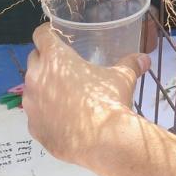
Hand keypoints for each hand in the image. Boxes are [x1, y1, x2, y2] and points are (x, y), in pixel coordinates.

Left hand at [23, 23, 150, 166]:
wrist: (104, 140)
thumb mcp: (123, 78)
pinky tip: (61, 121)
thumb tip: (145, 59)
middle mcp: (36, 77)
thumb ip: (130, 64)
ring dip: (43, 89)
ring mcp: (31, 104)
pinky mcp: (33, 127)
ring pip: (31, 89)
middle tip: (62, 69)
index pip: (41, 35)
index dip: (48, 35)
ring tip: (62, 97)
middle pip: (33, 60)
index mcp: (55, 58)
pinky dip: (45, 115)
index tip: (54, 38)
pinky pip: (35, 116)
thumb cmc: (110, 100)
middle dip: (44, 61)